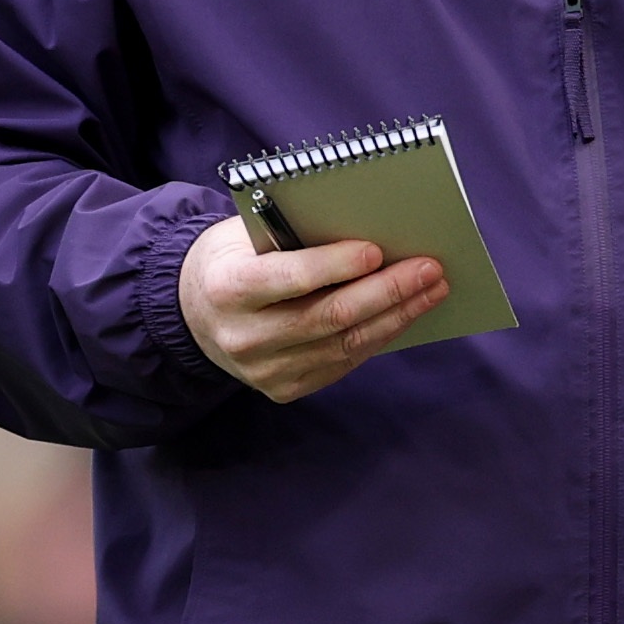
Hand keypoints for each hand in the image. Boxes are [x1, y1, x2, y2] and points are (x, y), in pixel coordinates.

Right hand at [177, 217, 445, 403]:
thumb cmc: (231, 259)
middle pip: (329, 317)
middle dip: (387, 291)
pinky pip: (343, 363)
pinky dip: (379, 336)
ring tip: (431, 289)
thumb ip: (292, 237)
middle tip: (429, 269)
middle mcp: (244, 337)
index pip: (290, 278)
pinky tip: (404, 314)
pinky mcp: (284, 388)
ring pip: (345, 344)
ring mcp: (264, 371)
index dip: (337, 265)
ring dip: (396, 316)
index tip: (378, 249)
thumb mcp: (244, 235)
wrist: (193, 313)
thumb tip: (368, 236)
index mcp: (228, 288)